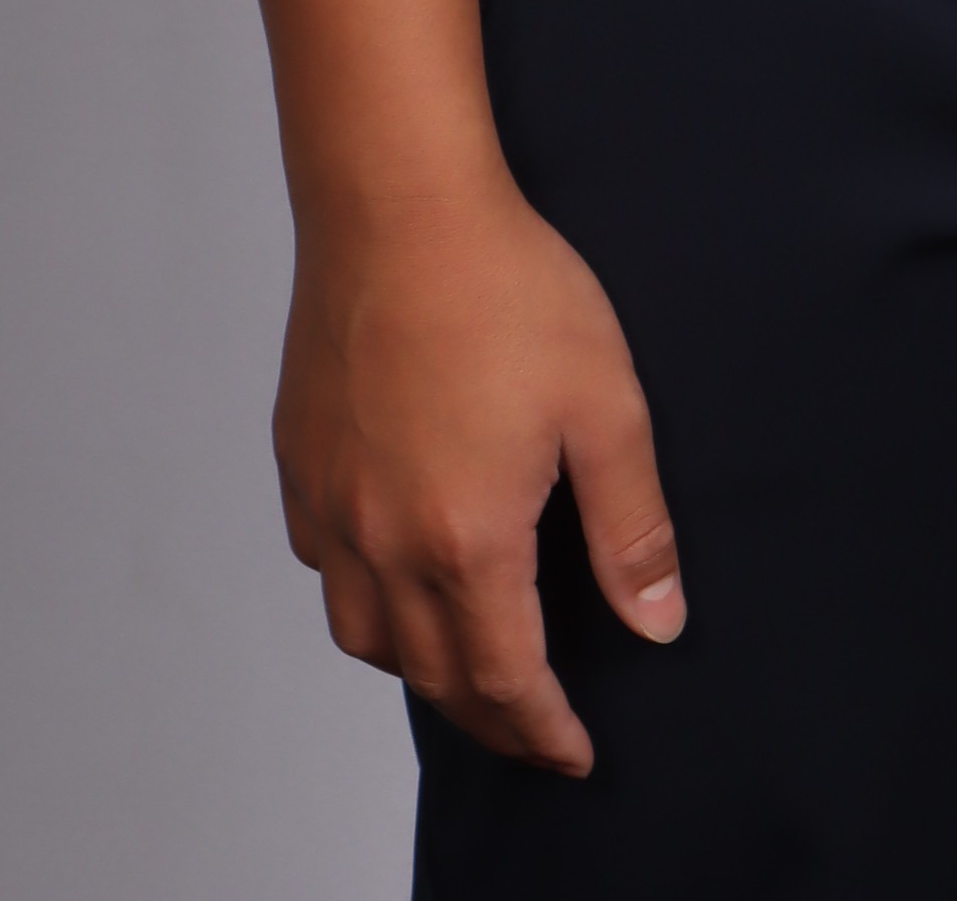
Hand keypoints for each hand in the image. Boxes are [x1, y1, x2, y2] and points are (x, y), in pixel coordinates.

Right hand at [273, 168, 683, 771]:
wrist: (399, 203)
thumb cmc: (507, 288)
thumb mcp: (605, 404)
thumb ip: (631, 527)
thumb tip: (656, 623)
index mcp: (466, 538)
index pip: (506, 681)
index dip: (543, 731)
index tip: (574, 753)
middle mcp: (385, 540)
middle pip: (432, 676)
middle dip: (490, 717)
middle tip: (532, 728)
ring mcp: (332, 503)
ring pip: (364, 636)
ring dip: (419, 668)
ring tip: (467, 662)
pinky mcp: (300, 461)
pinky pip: (324, 568)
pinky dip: (363, 598)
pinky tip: (395, 573)